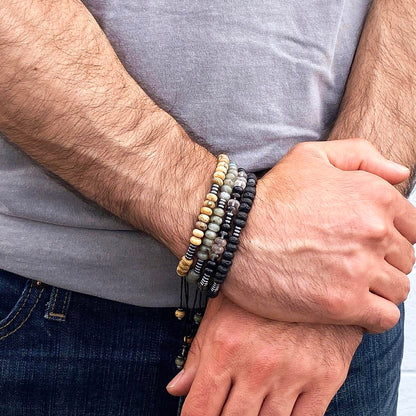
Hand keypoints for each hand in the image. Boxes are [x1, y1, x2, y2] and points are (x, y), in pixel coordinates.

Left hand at [167, 294, 362, 415]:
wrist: (317, 273)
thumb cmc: (261, 293)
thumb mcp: (222, 312)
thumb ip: (198, 353)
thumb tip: (176, 390)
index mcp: (226, 346)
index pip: (200, 409)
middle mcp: (258, 365)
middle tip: (225, 408)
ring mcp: (294, 374)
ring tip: (251, 404)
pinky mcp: (325, 379)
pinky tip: (276, 409)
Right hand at [224, 139, 415, 332]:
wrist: (232, 235)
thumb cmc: (270, 197)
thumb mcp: (310, 157)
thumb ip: (361, 156)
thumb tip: (400, 174)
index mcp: (373, 196)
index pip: (412, 227)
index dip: (390, 236)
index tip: (365, 243)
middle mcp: (374, 232)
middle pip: (405, 259)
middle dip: (383, 262)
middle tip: (351, 263)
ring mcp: (359, 269)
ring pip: (398, 289)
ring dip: (379, 289)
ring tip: (349, 284)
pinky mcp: (342, 303)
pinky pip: (385, 318)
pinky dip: (374, 315)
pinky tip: (352, 305)